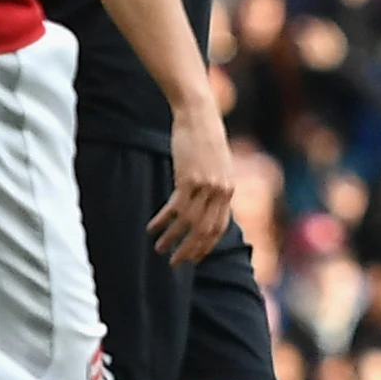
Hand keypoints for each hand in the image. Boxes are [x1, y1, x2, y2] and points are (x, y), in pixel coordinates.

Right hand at [149, 104, 234, 265]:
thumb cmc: (205, 139)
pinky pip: (174, 209)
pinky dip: (162, 222)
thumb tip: (205, 204)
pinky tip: (152, 229)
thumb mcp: (217, 165)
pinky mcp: (188, 179)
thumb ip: (214, 185)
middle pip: (205, 231)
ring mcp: (205, 186)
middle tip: (176, 263)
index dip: (206, 245)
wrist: (199, 116)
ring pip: (187, 223)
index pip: (219, 227)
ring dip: (171, 239)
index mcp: (228, 189)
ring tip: (158, 249)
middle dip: (190, 250)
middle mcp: (220, 191)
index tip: (194, 257)